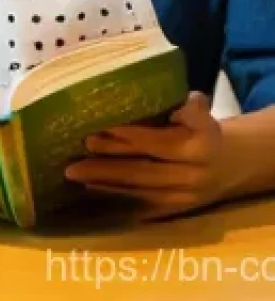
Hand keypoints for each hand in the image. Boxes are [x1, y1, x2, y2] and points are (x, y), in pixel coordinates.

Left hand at [65, 91, 229, 220]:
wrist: (227, 165)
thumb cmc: (199, 129)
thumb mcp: (199, 111)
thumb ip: (186, 104)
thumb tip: (162, 90)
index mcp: (202, 145)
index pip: (160, 142)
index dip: (131, 135)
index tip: (103, 125)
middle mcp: (194, 174)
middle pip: (145, 168)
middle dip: (109, 159)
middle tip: (81, 146)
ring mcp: (184, 196)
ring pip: (139, 188)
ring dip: (105, 180)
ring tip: (74, 171)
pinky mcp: (174, 210)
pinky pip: (141, 204)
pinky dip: (115, 195)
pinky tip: (90, 187)